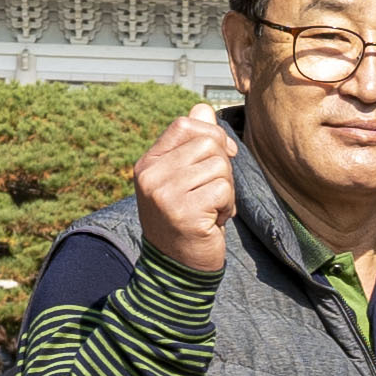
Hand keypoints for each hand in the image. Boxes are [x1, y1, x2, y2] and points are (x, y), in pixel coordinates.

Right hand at [134, 102, 236, 278]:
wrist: (176, 267)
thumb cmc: (184, 219)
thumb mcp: (183, 177)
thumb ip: (193, 143)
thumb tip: (204, 108)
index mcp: (148, 163)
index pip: (185, 124)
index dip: (212, 134)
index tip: (223, 155)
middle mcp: (151, 176)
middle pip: (209, 143)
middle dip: (223, 167)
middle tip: (212, 193)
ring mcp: (165, 194)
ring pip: (220, 167)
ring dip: (226, 190)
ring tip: (210, 209)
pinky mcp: (184, 213)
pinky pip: (223, 190)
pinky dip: (227, 206)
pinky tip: (213, 221)